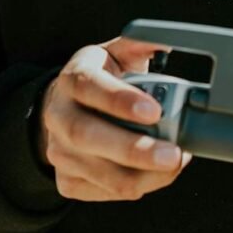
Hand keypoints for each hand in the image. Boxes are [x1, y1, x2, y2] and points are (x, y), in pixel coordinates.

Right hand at [38, 36, 192, 201]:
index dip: (120, 100)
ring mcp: (58, 151)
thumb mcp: (116, 53)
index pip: (89, 87)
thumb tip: (168, 40)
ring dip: (140, 175)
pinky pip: (101, 191)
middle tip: (172, 154)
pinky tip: (156, 175)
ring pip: (97, 171)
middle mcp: (58, 115)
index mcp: (72, 78)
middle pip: (88, 136)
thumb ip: (140, 44)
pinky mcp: (65, 180)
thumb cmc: (100, 78)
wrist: (65, 107)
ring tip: (174, 165)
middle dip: (134, 149)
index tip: (155, 110)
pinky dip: (133, 187)